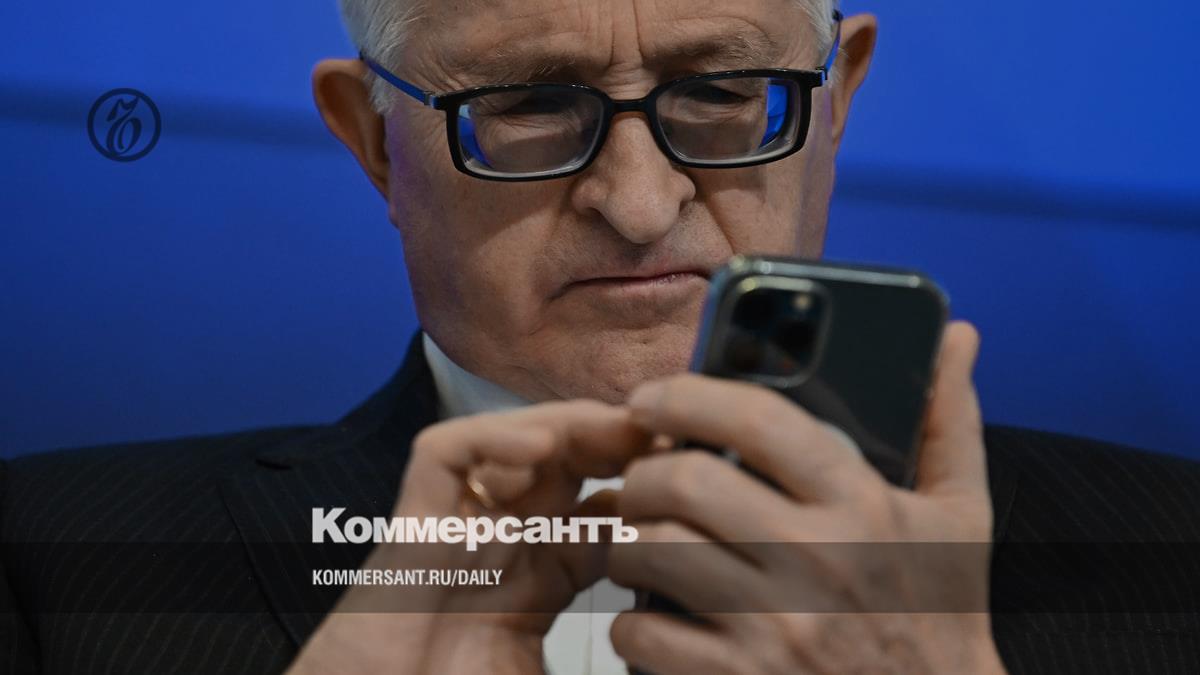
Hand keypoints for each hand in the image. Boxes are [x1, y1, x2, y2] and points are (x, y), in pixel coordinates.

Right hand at [289, 401, 653, 674]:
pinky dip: (489, 439)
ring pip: (514, 443)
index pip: (606, 515)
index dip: (653, 494)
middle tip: (671, 437)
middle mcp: (505, 545)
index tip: (701, 481)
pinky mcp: (412, 522)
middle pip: (568, 465)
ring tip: (620, 429)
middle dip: (620, 444)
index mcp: (543, 582)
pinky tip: (539, 449)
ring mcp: (461, 529)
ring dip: (570, 427)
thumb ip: (614, 665)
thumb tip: (667, 663)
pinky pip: (445, 454)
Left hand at [608, 322, 1007, 673]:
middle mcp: (817, 558)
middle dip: (642, 473)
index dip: (687, 395)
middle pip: (683, 483)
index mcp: (862, 503)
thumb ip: (949, 419)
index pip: (758, 420)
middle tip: (641, 478)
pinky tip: (649, 614)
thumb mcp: (960, 514)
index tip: (650, 399)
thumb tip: (956, 334)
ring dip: (628, 540)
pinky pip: (645, 633)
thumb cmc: (941, 615)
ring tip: (639, 539)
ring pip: (651, 552)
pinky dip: (630, 621)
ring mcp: (777, 626)